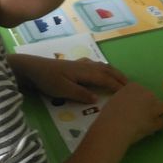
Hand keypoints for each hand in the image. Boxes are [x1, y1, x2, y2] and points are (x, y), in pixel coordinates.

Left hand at [13, 55, 127, 102]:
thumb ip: (80, 94)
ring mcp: (79, 64)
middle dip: (120, 77)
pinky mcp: (74, 65)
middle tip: (131, 86)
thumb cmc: (47, 80)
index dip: (117, 86)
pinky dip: (103, 69)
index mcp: (84, 72)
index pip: (106, 78)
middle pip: (107, 70)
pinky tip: (101, 71)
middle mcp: (85, 66)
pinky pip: (95, 65)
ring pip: (101, 66)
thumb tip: (96, 98)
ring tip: (121, 79)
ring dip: (113, 72)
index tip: (129, 93)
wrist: (31, 68)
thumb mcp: (62, 90)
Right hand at [97, 82, 162, 145]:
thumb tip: (131, 106)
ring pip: (162, 108)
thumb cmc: (109, 115)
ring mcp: (153, 105)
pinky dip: (155, 127)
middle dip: (149, 107)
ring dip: (156, 115)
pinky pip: (161, 123)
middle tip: (140, 117)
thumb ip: (126, 99)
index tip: (135, 108)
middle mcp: (146, 93)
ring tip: (147, 123)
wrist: (113, 127)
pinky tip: (146, 131)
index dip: (141, 101)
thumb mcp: (115, 101)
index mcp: (133, 86)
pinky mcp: (156, 118)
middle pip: (153, 99)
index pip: (143, 92)